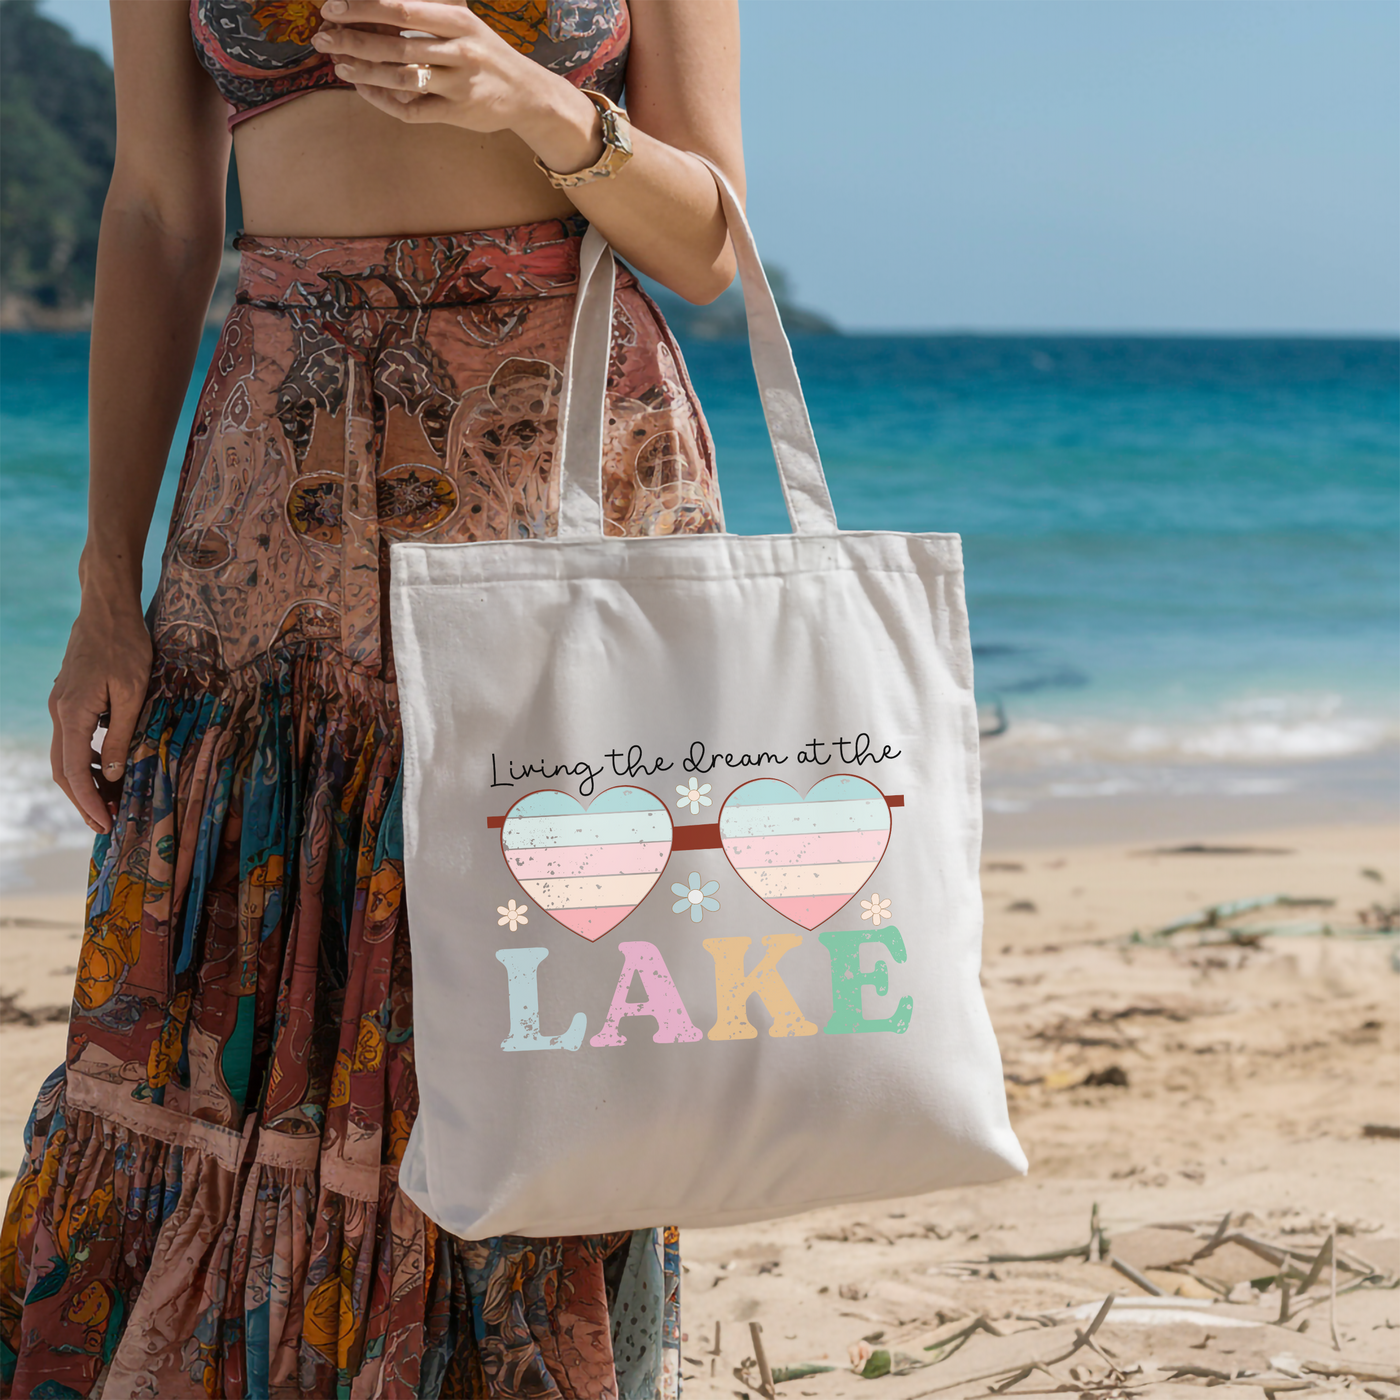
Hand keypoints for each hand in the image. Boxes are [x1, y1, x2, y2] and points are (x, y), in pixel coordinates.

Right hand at [48, 600, 151, 834]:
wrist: (107, 609)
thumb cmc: (126, 646)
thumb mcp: (133, 694)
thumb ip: (121, 735)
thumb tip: (111, 774)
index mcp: (72, 714)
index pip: (72, 772)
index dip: (88, 802)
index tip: (104, 824)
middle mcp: (59, 712)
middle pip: (62, 769)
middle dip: (83, 800)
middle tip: (105, 824)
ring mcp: (60, 705)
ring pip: (64, 755)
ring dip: (84, 781)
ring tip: (110, 801)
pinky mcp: (69, 698)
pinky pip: (72, 738)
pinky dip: (85, 758)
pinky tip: (105, 767)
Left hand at [311, 0, 591, 145]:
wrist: (528, 94)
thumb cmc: (486, 54)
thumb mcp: (463, 22)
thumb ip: (427, 11)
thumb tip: (379, 5)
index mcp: (457, 20)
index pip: (400, 8)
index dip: (362, 7)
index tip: (331, 8)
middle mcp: (460, 50)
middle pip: (396, 43)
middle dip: (353, 40)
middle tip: (322, 37)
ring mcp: (459, 84)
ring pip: (402, 79)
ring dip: (365, 72)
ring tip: (338, 66)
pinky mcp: (458, 113)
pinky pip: (413, 110)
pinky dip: (385, 102)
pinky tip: (365, 90)